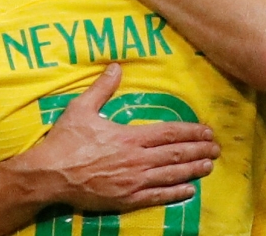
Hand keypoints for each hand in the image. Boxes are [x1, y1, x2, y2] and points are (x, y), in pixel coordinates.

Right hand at [21, 64, 218, 211]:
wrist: (49, 175)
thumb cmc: (64, 141)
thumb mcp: (81, 108)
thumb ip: (102, 88)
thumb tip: (115, 66)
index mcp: (129, 136)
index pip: (168, 133)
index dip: (190, 132)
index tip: (206, 131)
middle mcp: (136, 159)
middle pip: (175, 154)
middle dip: (198, 150)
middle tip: (216, 149)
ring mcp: (133, 181)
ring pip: (170, 175)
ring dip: (192, 170)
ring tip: (209, 166)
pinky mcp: (126, 199)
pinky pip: (156, 196)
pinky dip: (175, 194)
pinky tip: (188, 190)